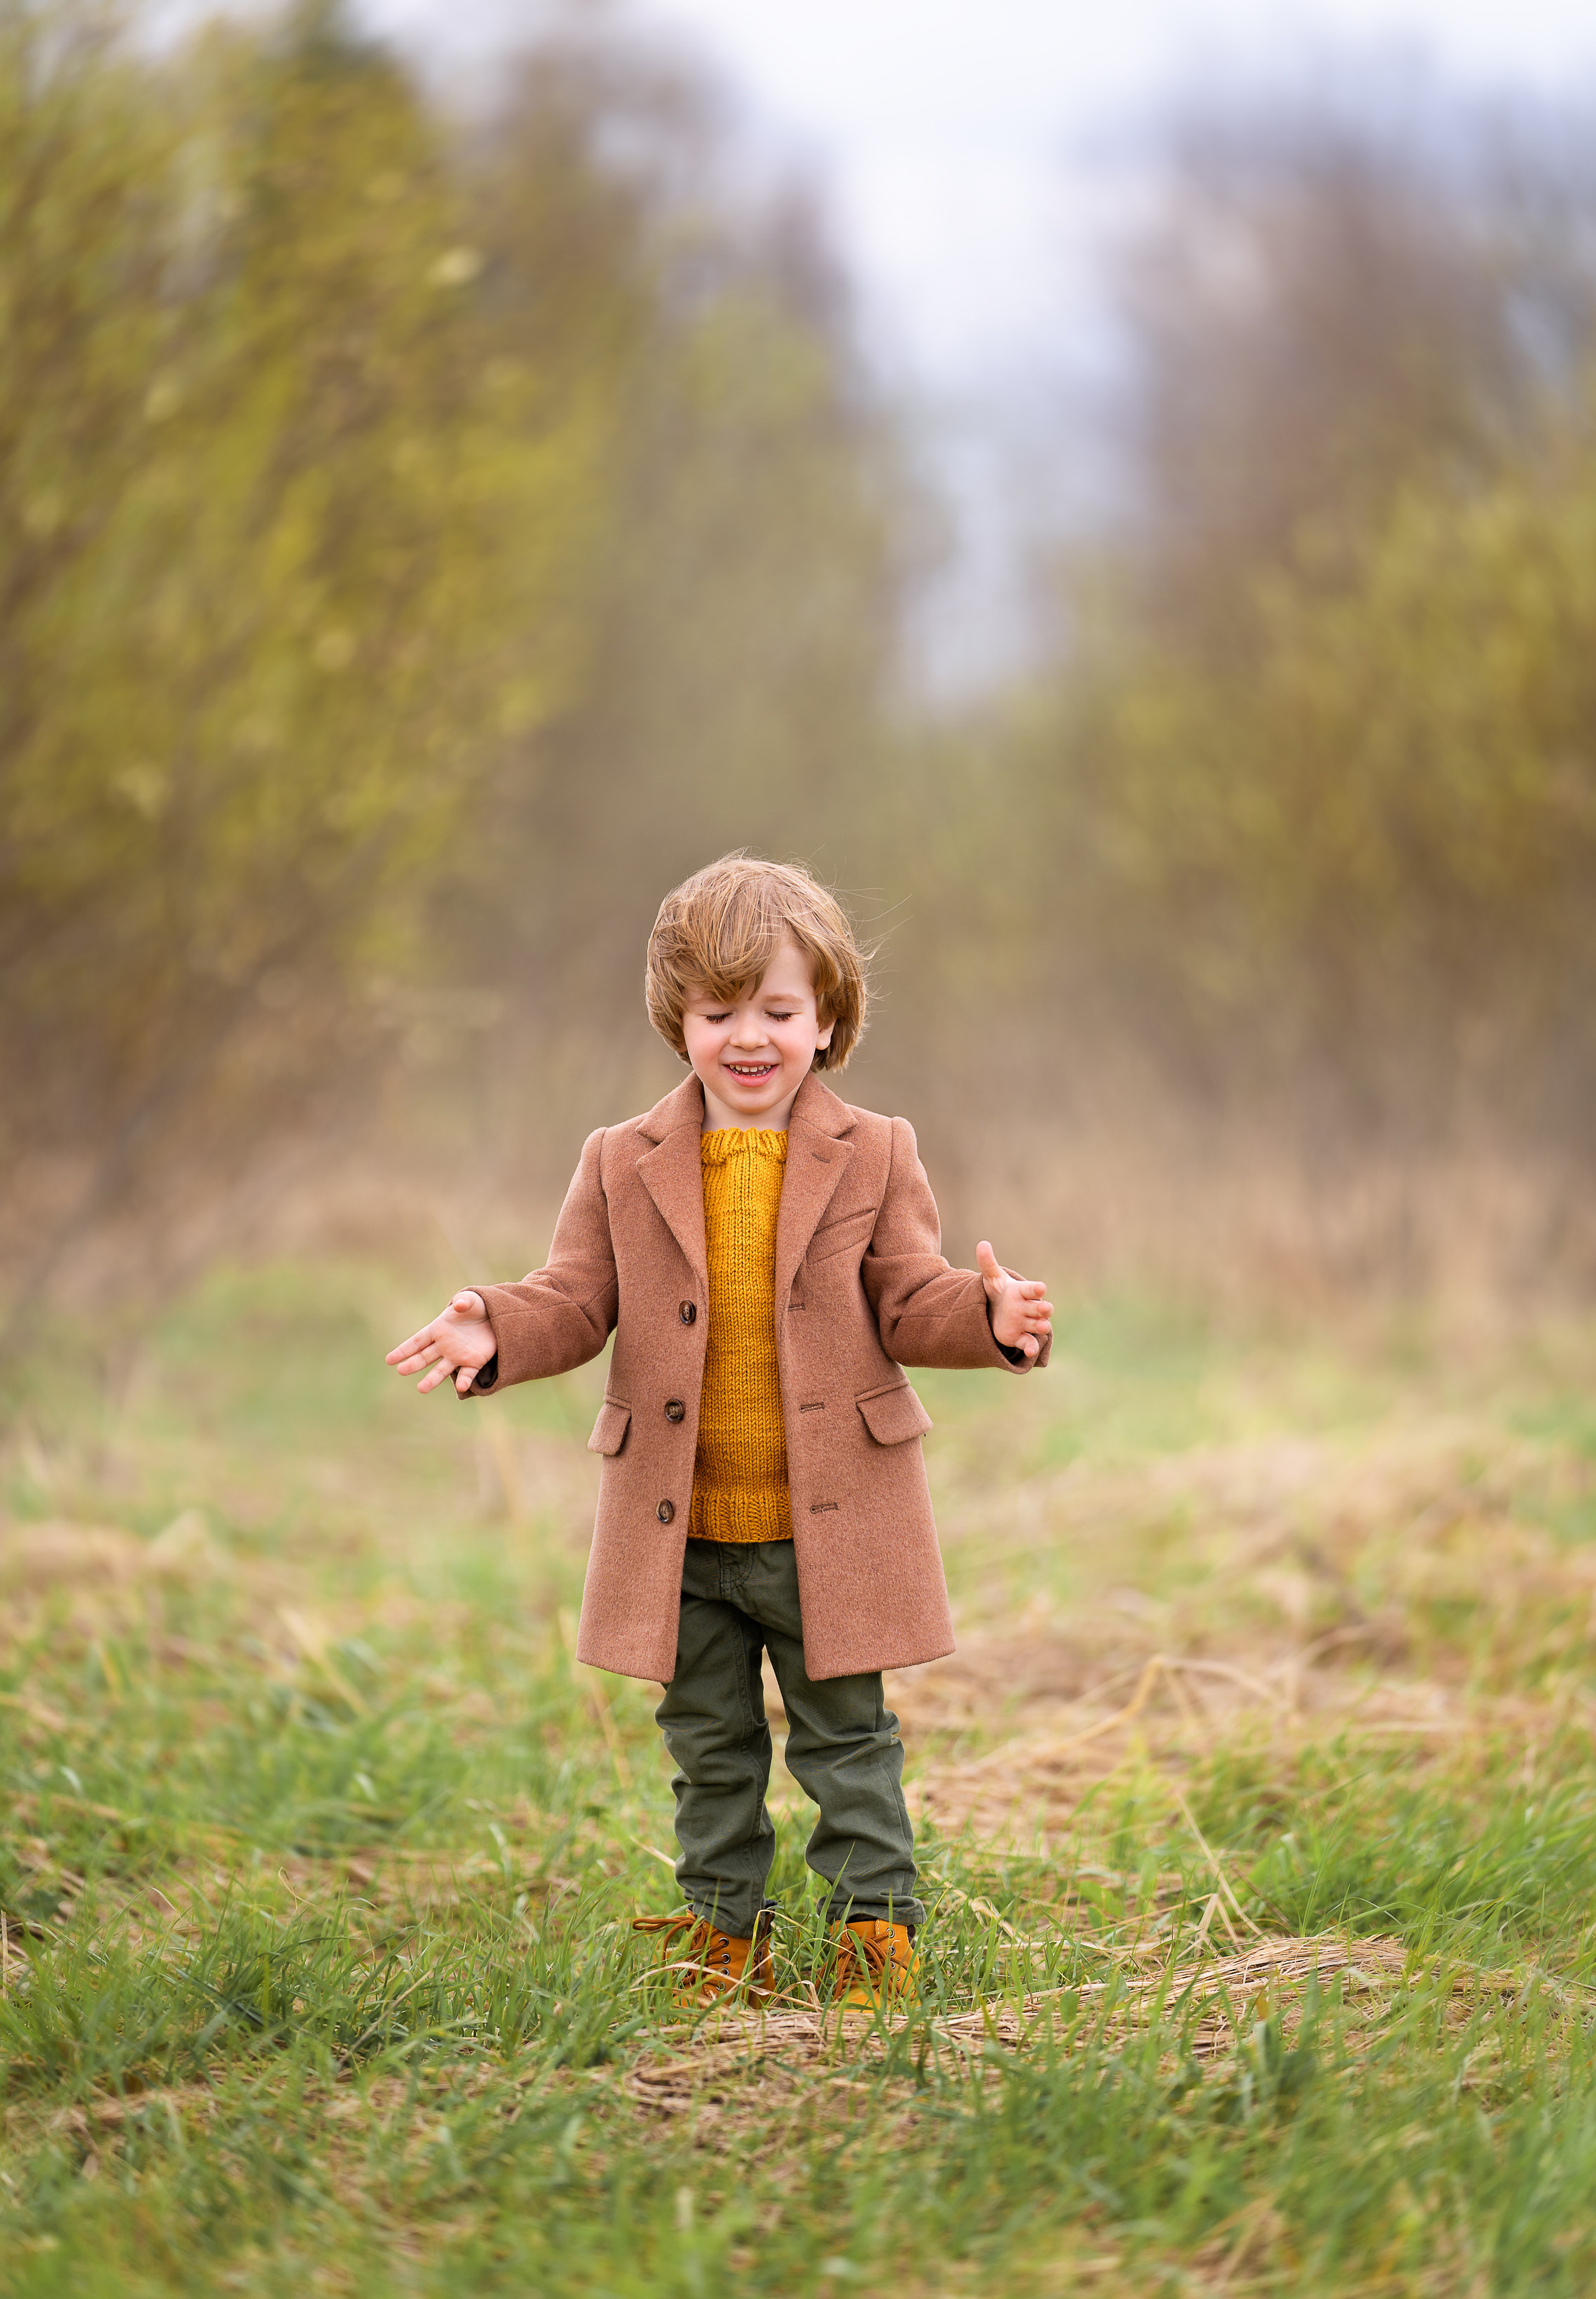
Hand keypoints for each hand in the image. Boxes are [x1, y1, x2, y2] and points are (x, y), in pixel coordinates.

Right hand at [386, 1290, 497, 1395]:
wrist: (495, 1318)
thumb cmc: (477, 1307)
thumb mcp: (471, 1300)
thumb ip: (464, 1301)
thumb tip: (458, 1305)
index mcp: (438, 1329)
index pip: (417, 1341)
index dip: (404, 1350)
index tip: (389, 1360)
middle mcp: (444, 1345)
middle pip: (425, 1357)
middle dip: (413, 1364)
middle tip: (401, 1371)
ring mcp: (458, 1355)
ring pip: (442, 1370)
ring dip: (432, 1379)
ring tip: (421, 1389)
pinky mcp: (474, 1362)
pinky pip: (467, 1373)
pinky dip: (464, 1380)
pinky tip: (461, 1387)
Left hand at [976, 1241, 1052, 1360]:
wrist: (992, 1311)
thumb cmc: (997, 1292)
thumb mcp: (991, 1278)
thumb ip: (988, 1263)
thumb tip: (982, 1243)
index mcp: (1022, 1292)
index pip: (1032, 1289)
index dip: (1036, 1289)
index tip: (1041, 1288)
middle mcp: (1027, 1307)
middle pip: (1040, 1308)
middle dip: (1044, 1309)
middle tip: (1045, 1309)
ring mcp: (1025, 1323)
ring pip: (1037, 1325)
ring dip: (1041, 1326)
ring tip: (1042, 1327)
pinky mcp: (1019, 1337)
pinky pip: (1028, 1343)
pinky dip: (1031, 1347)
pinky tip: (1031, 1352)